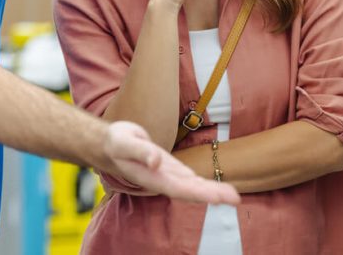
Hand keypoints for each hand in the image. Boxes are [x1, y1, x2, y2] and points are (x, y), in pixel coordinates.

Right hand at [103, 121, 239, 204]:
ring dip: (212, 191)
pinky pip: (189, 179)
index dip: (200, 193)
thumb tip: (156, 161)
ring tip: (233, 197)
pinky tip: (216, 189)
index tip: (218, 198)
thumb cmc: (114, 143)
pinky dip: (203, 184)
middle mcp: (162, 180)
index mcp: (153, 178)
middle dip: (213, 195)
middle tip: (235, 199)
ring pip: (192, 186)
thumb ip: (141, 152)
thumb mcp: (124, 143)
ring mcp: (166, 175)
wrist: (107, 145)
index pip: (180, 188)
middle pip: (191, 191)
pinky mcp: (169, 168)